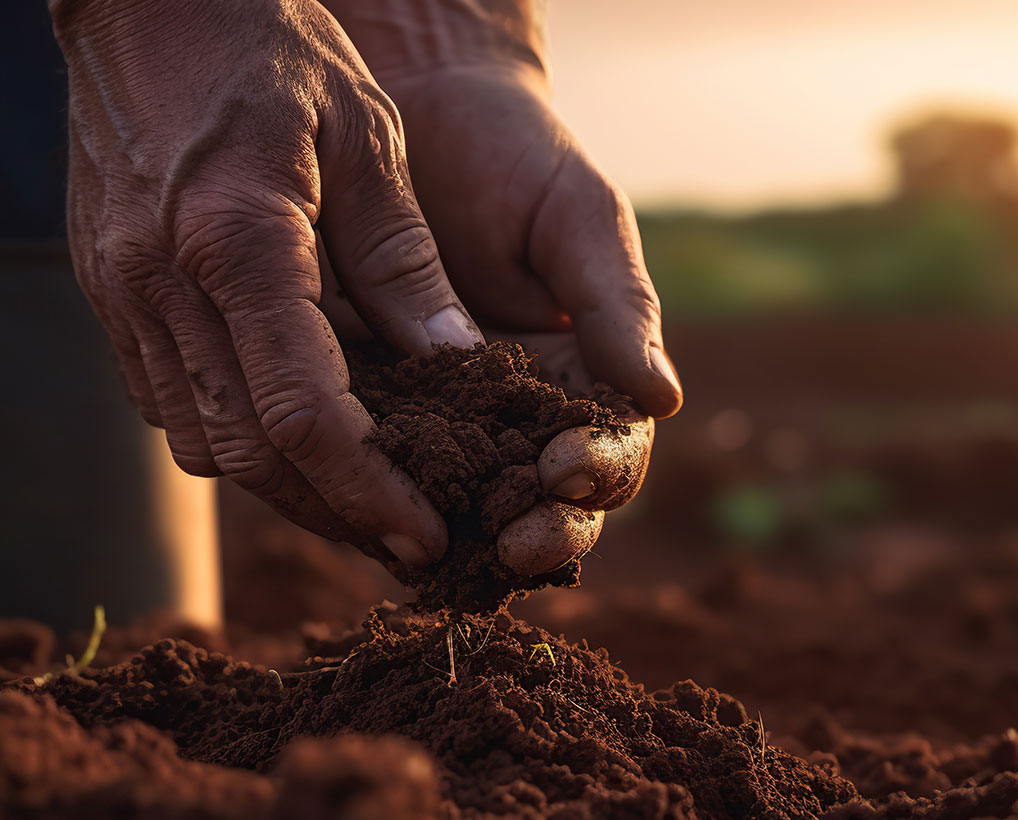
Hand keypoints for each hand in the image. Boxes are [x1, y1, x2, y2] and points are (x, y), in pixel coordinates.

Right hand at [52, 0, 488, 567]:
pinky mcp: (103, 290)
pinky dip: (231, 429)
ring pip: (199, 439)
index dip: (368, 488)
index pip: (302, 412)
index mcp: (237, 238)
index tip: (424, 529)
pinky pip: (166, 398)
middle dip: (330, 511)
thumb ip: (405, 258)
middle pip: (247, 452)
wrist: (140, 0)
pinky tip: (289, 422)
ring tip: (358, 494)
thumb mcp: (366, 133)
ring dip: (279, 484)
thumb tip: (457, 365)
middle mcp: (161, 282)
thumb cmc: (266, 45)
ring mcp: (119, 292)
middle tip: (403, 536)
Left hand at [324, 0, 681, 572]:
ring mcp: (440, 419)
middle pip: (541, 507)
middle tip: (508, 544)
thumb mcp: (578, 215)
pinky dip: (367, 494)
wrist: (414, 107)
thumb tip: (663, 398)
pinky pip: (369, 468)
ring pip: (455, 508)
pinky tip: (354, 502)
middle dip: (532, 535)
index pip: (609, 456)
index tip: (565, 469)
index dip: (595, 476)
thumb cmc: (516, 154)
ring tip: (432, 544)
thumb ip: (616, 305)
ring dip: (450, 536)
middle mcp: (516, 417)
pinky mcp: (366, 407)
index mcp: (584, 380)